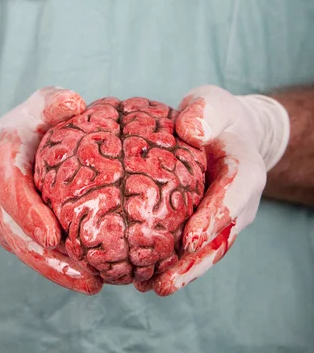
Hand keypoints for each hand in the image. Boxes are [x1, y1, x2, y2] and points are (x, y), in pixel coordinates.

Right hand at [0, 88, 102, 294]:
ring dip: (58, 272)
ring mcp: (4, 221)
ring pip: (27, 253)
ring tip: (94, 285)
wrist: (0, 149)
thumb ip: (52, 104)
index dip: (30, 215)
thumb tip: (74, 104)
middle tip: (86, 275)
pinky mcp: (17, 234)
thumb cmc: (27, 127)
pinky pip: (35, 256)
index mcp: (0, 166)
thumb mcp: (37, 108)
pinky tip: (89, 279)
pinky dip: (59, 269)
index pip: (12, 193)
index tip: (53, 236)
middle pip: (18, 236)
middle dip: (49, 259)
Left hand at [137, 85, 289, 295]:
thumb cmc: (215, 116)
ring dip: (182, 272)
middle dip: (193, 262)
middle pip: (221, 237)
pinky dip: (174, 263)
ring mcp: (224, 217)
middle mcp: (240, 201)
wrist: (225, 132)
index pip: (234, 197)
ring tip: (150, 287)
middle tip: (163, 283)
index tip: (188, 239)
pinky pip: (193, 247)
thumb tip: (190, 130)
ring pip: (207, 250)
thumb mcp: (212, 103)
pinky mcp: (206, 223)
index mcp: (245, 170)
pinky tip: (145, 277)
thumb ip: (205, 111)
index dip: (213, 218)